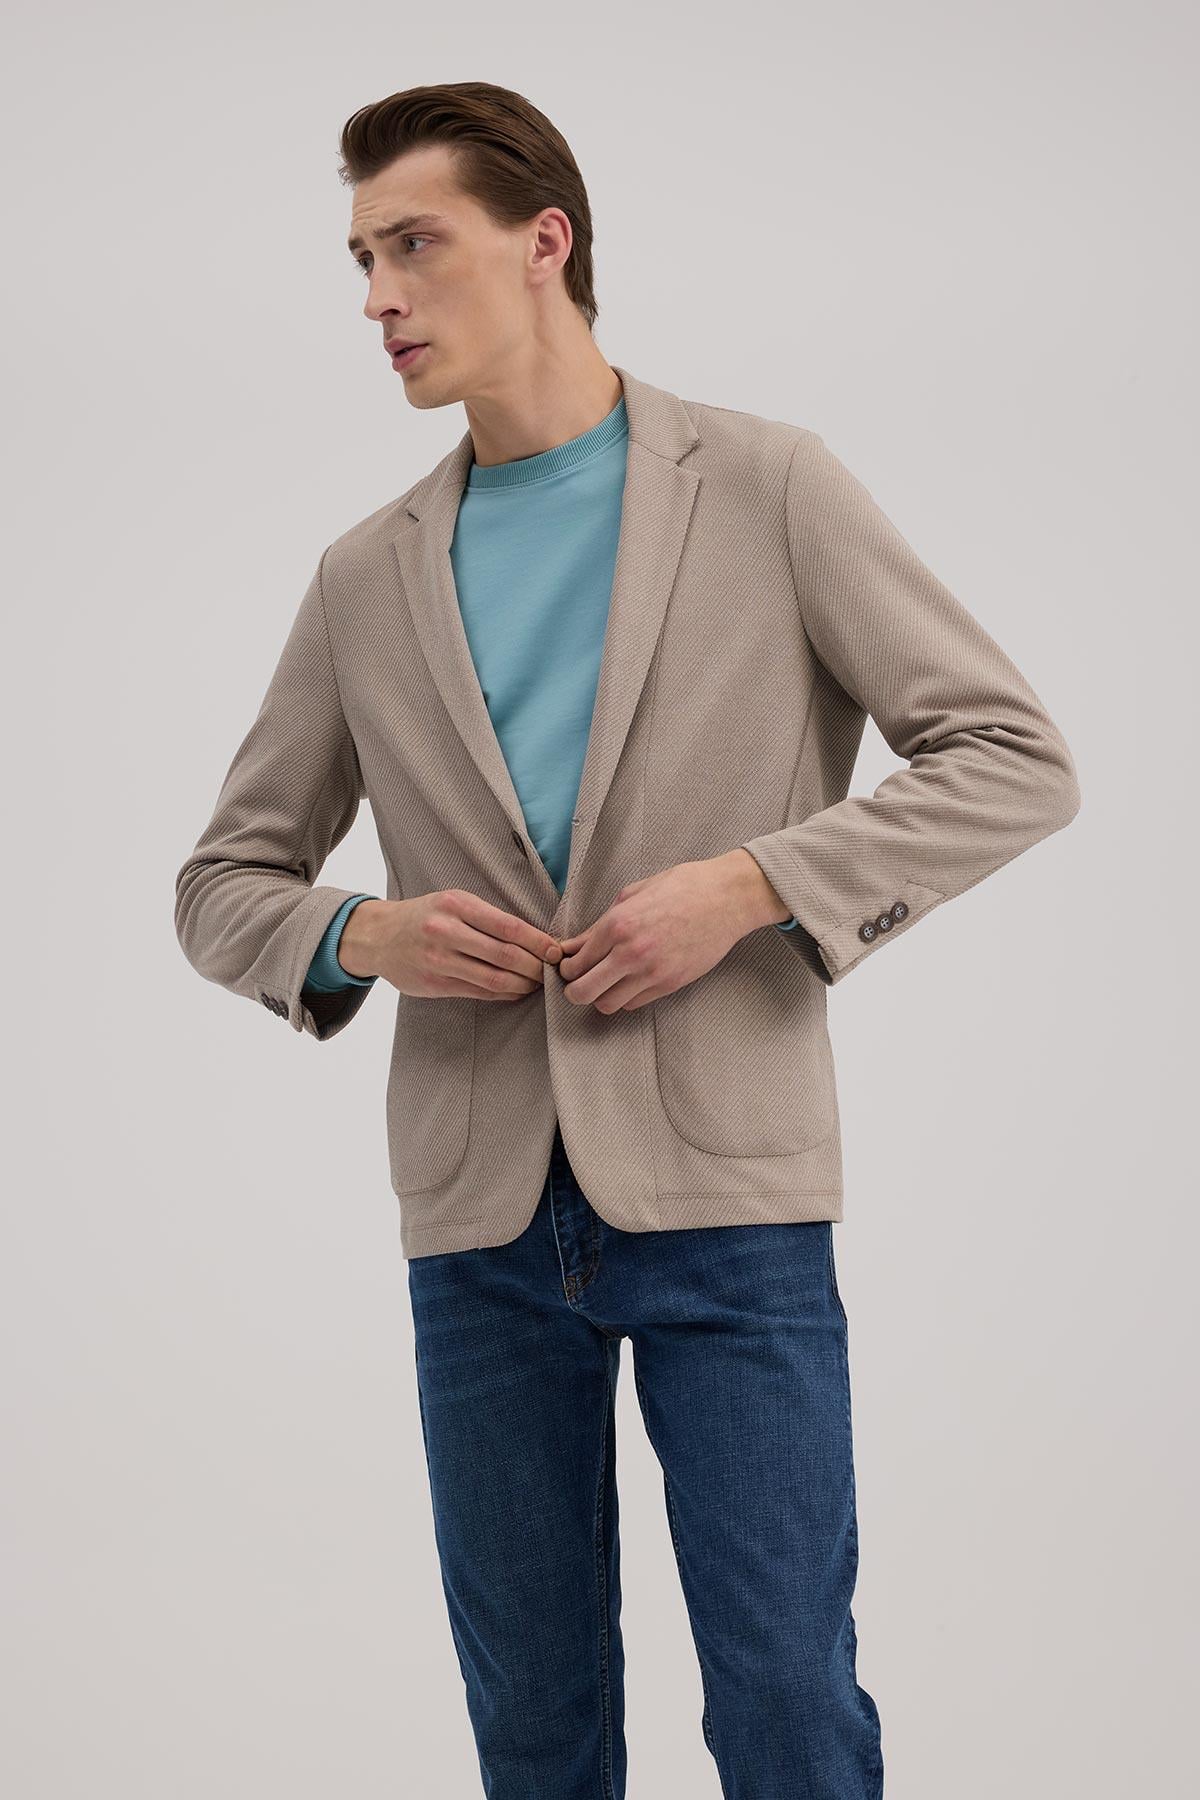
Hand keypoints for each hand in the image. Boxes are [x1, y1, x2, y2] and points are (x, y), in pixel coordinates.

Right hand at [339, 892, 562, 999]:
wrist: (377, 936)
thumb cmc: (425, 916)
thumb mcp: (453, 902)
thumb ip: (487, 918)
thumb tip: (535, 939)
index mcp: (456, 905)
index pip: (509, 926)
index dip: (538, 942)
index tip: (556, 951)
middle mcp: (447, 931)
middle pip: (505, 955)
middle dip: (535, 967)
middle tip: (552, 972)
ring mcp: (439, 960)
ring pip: (494, 978)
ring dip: (522, 984)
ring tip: (536, 983)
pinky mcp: (434, 984)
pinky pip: (478, 991)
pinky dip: (503, 993)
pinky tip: (515, 991)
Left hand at [554, 854, 768, 1012]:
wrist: (726, 898)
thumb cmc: (681, 887)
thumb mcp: (633, 893)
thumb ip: (600, 923)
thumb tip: (576, 945)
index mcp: (617, 924)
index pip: (575, 961)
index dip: (566, 967)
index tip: (570, 965)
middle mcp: (630, 952)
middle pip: (583, 992)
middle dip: (574, 990)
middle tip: (578, 983)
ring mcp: (651, 972)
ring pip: (607, 1004)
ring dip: (602, 996)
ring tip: (607, 983)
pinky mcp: (670, 984)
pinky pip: (635, 1004)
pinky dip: (627, 997)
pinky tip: (631, 982)